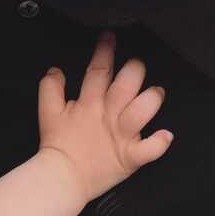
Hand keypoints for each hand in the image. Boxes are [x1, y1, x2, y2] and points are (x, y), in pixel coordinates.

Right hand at [37, 32, 171, 203]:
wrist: (61, 179)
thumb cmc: (57, 145)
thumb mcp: (47, 112)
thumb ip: (50, 87)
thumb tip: (56, 69)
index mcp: (89, 104)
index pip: (99, 70)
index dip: (105, 51)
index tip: (110, 36)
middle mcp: (108, 116)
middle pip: (126, 85)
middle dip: (135, 70)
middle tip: (138, 64)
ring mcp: (121, 137)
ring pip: (143, 112)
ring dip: (152, 100)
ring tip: (156, 92)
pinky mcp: (130, 157)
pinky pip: (150, 150)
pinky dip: (160, 142)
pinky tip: (166, 134)